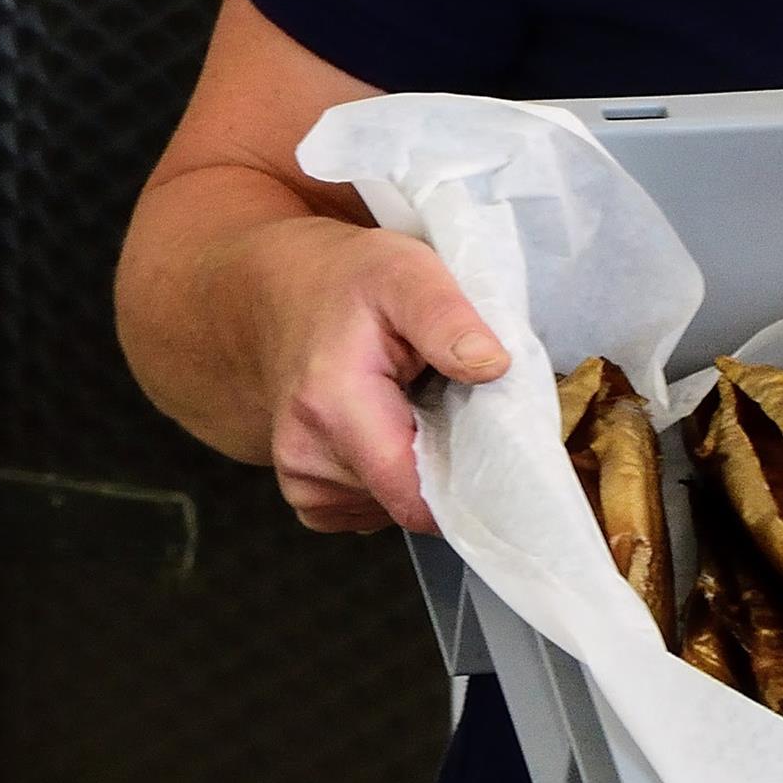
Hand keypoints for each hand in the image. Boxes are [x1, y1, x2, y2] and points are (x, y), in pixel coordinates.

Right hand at [249, 217, 511, 533]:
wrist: (284, 294)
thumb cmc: (353, 283)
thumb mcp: (408, 275)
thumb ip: (446, 319)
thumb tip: (491, 365)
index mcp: (333, 406)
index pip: (412, 494)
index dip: (467, 486)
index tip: (498, 450)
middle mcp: (306, 454)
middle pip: (410, 501)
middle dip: (448, 465)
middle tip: (452, 403)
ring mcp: (300, 479)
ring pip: (394, 507)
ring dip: (421, 469)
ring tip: (417, 408)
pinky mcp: (306, 491)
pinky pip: (370, 507)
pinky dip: (394, 477)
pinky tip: (393, 429)